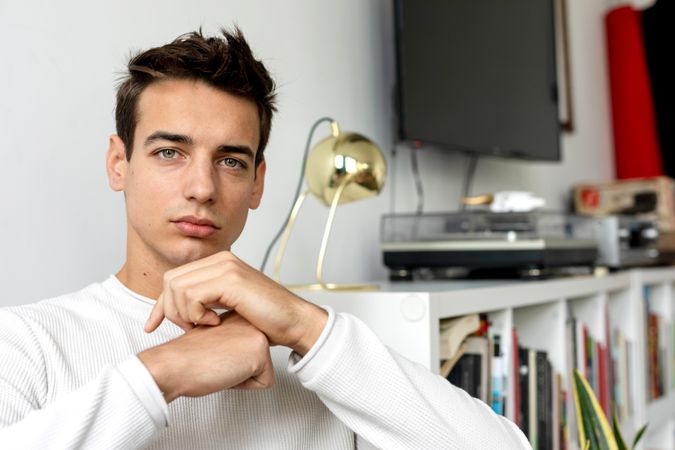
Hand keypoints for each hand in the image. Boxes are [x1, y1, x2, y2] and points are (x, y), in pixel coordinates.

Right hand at [138, 311, 273, 402]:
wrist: (172, 364)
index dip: (230, 361)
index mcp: (238, 316)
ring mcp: (257, 334)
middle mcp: (250, 322)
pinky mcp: (260, 352)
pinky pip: (264, 382)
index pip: (251, 350)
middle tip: (215, 361)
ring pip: (263, 371)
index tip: (214, 356)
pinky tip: (224, 372)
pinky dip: (244, 386)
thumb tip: (238, 352)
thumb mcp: (213, 339)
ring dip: (240, 377)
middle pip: (259, 360)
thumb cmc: (185, 357)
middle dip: (237, 369)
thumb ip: (230, 340)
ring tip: (219, 365)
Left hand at [144, 251, 327, 354]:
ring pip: (177, 287)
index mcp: (219, 262)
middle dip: (170, 310)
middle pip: (170, 281)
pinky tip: (214, 323)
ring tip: (205, 325)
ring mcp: (226, 266)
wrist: (294, 322)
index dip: (160, 305)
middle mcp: (221, 259)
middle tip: (190, 328)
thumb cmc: (265, 320)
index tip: (152, 326)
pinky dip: (195, 314)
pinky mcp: (230, 279)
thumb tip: (175, 312)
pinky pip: (191, 295)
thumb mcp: (227, 307)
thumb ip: (204, 302)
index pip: (173, 278)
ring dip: (184, 314)